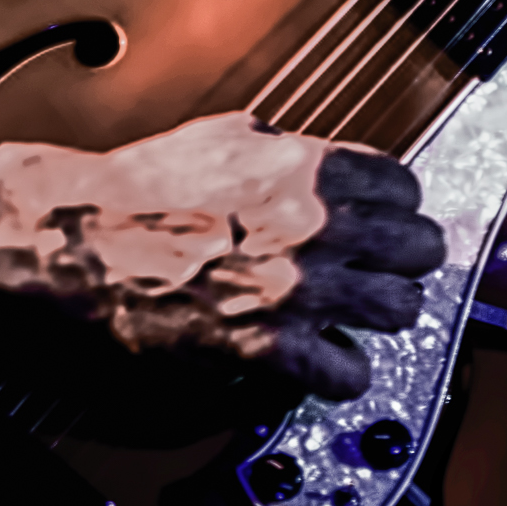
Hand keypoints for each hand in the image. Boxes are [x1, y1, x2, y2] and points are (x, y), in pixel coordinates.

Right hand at [0, 111, 445, 400]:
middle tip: (389, 264)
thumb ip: (299, 151)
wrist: (87, 234)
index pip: (407, 187)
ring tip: (365, 311)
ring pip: (399, 311)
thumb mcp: (237, 133)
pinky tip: (329, 355)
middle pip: (419, 249)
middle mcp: (318, 226)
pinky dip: (344, 369)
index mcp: (313, 167)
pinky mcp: (268, 346)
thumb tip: (339, 168)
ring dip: (386, 312)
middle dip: (407, 257)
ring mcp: (297, 290)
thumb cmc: (150, 180)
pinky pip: (347, 372)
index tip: (391, 216)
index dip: (400, 205)